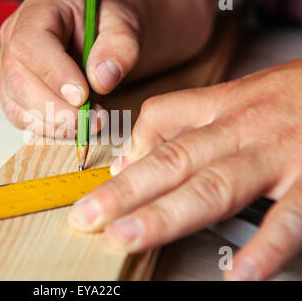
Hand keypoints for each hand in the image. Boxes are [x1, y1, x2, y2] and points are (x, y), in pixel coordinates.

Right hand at [0, 0, 215, 136]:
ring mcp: (10, 69)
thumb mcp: (125, 23)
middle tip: (92, 120)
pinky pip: (23, 120)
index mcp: (38, 11)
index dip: (53, 73)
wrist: (102, 36)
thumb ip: (119, 46)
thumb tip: (102, 80)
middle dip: (56, 108)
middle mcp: (15, 39)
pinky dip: (51, 130)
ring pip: (17, 106)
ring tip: (91, 122)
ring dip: (55, 124)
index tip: (83, 96)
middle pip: (18, 81)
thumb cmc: (108, 25)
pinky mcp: (16, 95)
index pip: (30, 43)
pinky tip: (77, 126)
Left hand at [68, 59, 301, 279]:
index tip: (101, 186)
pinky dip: (267, 246)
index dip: (128, 151)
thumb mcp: (237, 95)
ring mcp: (276, 154)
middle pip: (173, 160)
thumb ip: (183, 121)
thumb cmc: (291, 96)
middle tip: (88, 218)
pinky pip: (290, 217)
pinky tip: (241, 274)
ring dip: (168, 215)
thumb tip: (133, 156)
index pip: (160, 119)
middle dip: (127, 192)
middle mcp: (240, 128)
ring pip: (213, 185)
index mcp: (221, 106)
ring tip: (129, 238)